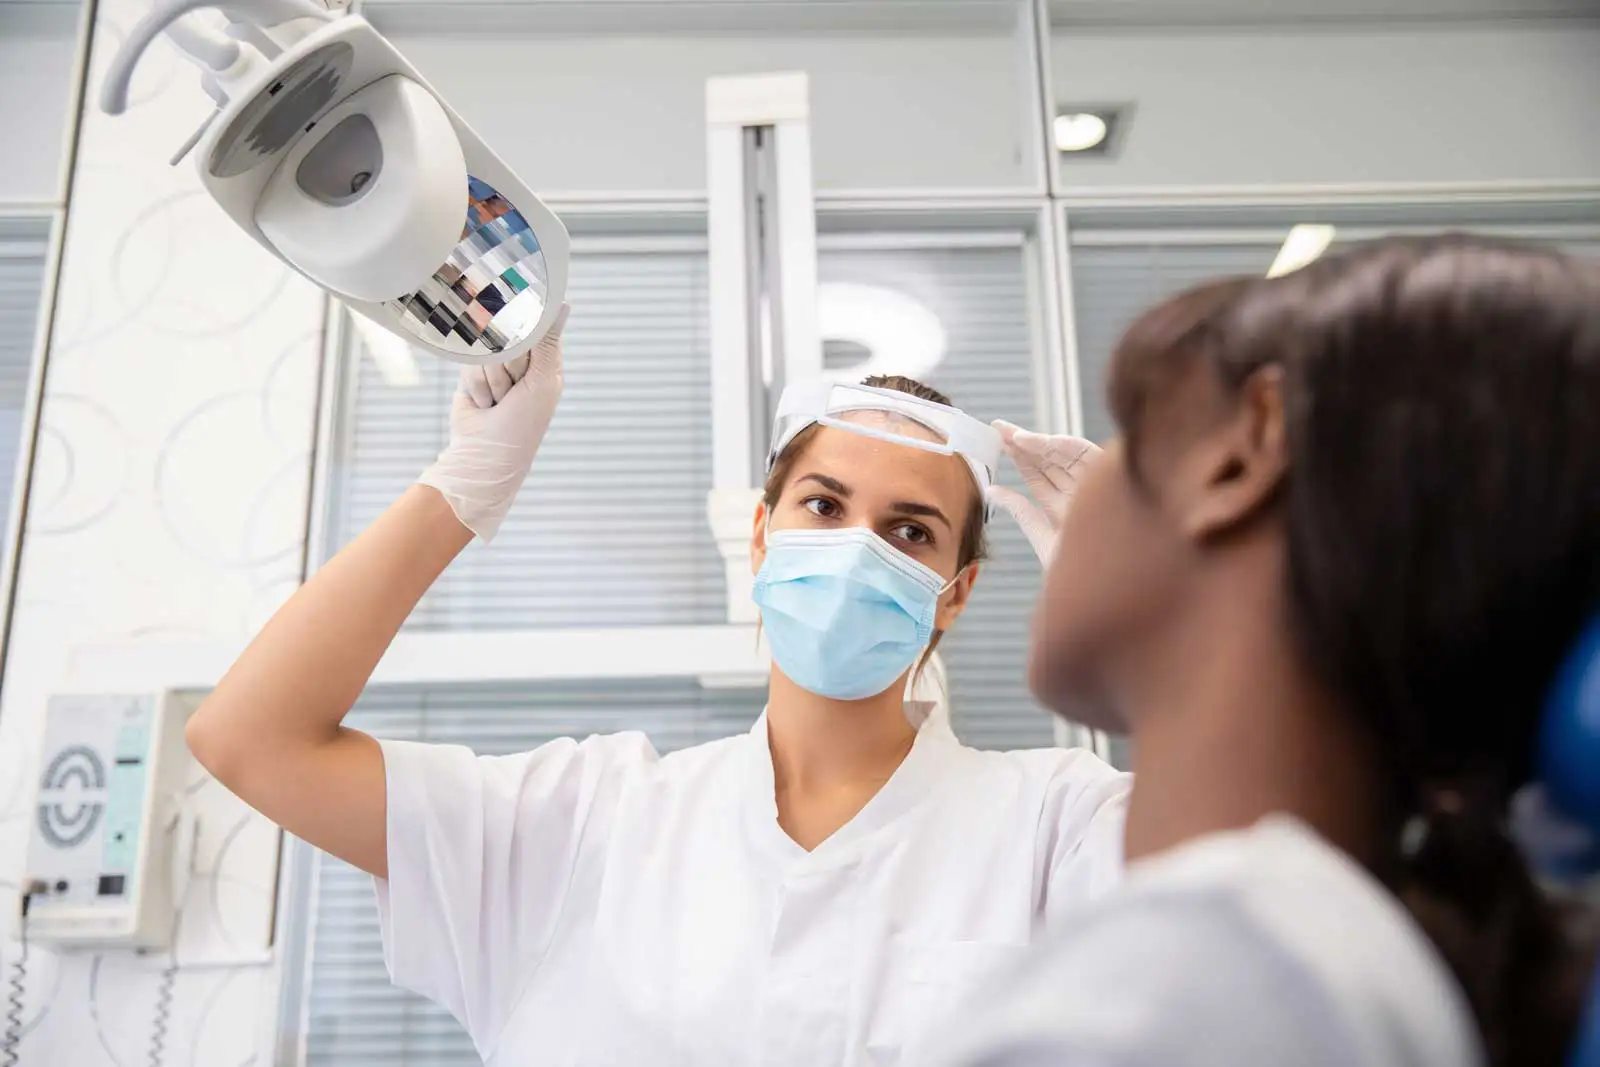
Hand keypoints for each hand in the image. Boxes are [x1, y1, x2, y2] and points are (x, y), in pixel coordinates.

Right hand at [418, 303, 569, 541]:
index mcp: (546, 362)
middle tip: (515, 390)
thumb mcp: (542, 382)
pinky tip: (484, 403)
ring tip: (499, 402)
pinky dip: (477, 384)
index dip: (529, 333)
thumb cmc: (523, 424)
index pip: (537, 326)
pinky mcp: (472, 373)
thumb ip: (547, 342)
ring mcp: (495, 366)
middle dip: (510, 364)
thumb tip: (563, 304)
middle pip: (509, 335)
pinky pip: (470, 361)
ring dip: (493, 379)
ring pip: (488, 348)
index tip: (525, 344)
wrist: (487, 454)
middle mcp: (522, 362)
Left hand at [985, 420, 1100, 566]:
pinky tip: (1046, 442)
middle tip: (999, 428)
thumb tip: (991, 490)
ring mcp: (1094, 486)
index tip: (998, 441)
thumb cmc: (1079, 569)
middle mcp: (1078, 493)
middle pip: (1048, 461)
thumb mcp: (1041, 536)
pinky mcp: (1110, 481)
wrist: (1103, 584)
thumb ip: (1021, 511)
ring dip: (1041, 442)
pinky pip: (1090, 456)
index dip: (1018, 458)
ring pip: (1065, 455)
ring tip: (1016, 435)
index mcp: (1063, 507)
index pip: (1038, 475)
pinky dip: (1069, 446)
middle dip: (1024, 444)